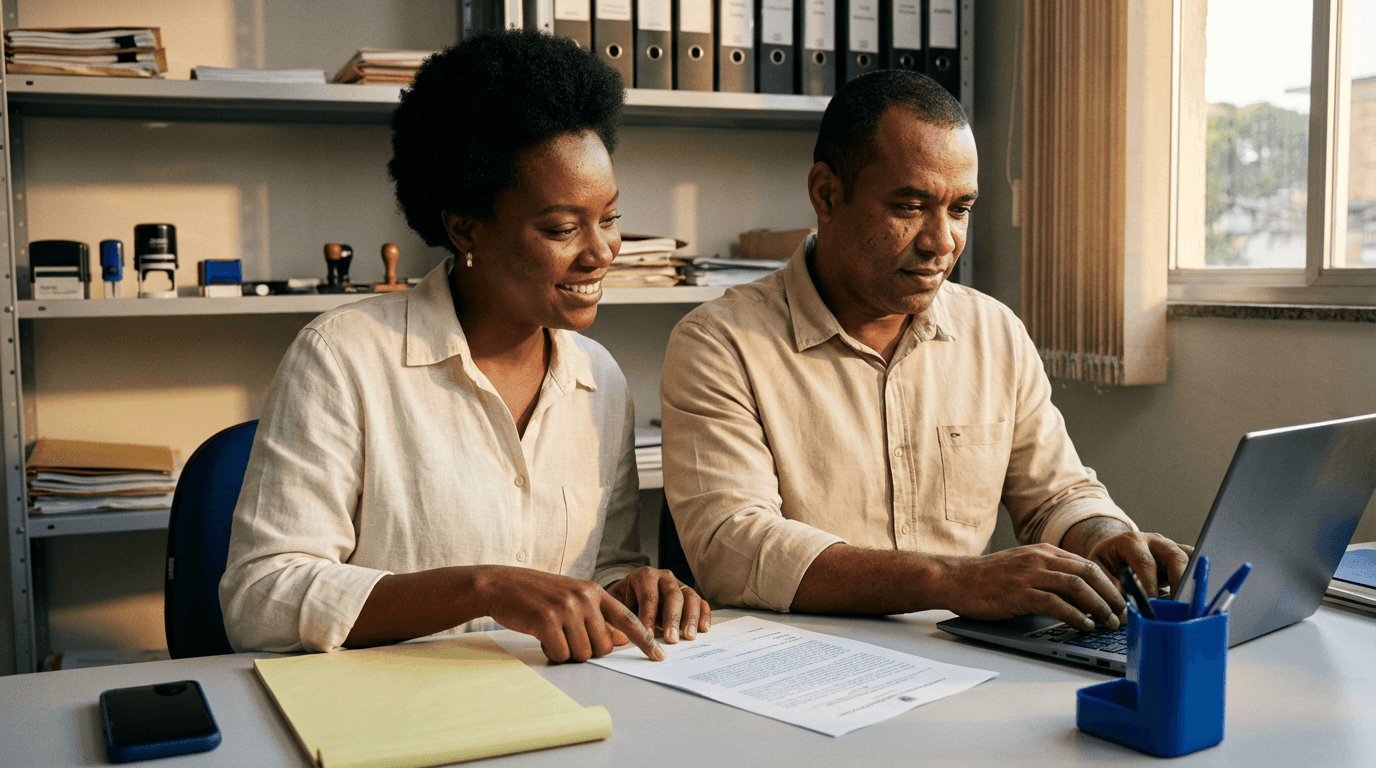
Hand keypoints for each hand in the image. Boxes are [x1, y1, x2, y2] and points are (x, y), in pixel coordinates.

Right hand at [474, 567, 663, 662]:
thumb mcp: (572, 595)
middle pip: (603, 646)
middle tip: (568, 637)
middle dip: (587, 650)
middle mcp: (585, 598)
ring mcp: (566, 608)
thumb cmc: (539, 594)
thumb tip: (617, 641)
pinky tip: (542, 637)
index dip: (644, 640)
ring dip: (568, 652)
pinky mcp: (547, 621)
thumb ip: (595, 613)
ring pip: (583, 653)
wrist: (503, 585)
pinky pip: (561, 655)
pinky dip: (552, 653)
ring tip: (553, 633)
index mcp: (595, 591)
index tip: (659, 655)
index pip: (628, 618)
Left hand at [606, 566, 711, 643]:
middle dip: (672, 619)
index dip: (648, 617)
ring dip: (691, 618)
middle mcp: (664, 577)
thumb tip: (617, 635)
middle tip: (671, 639)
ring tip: (688, 637)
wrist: (632, 592)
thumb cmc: (624, 601)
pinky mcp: (689, 594)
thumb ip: (619, 616)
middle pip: (673, 595)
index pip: (649, 596)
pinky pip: (700, 602)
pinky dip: (704, 615)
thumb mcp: (617, 604)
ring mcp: (679, 584)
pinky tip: (703, 629)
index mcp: (644, 576)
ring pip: (690, 597)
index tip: (647, 636)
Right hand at [938, 544, 1126, 631]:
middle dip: (1111, 595)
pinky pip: (1057, 604)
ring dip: (1099, 606)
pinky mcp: (1020, 593)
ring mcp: (1030, 575)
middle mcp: (1040, 559)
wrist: (955, 579)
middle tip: (1122, 613)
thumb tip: (1077, 593)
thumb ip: (1047, 573)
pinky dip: (1076, 616)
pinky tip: (1084, 625)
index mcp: (1043, 552)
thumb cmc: (986, 578)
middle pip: (1089, 573)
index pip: (1087, 565)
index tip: (1120, 601)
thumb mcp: (1022, 566)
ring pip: (1077, 587)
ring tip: (1109, 622)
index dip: (1109, 584)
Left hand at [1080, 530, 1192, 599]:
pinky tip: (1199, 597)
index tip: (1153, 605)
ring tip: (1191, 605)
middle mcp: (1154, 541)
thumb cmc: (1107, 561)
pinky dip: (1200, 578)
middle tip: (1178, 607)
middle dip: (1179, 583)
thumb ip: (1109, 586)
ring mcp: (1171, 546)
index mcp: (1131, 542)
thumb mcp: (1098, 569)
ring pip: (1191, 559)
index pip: (1145, 563)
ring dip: (1193, 581)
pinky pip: (1197, 563)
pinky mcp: (1182, 555)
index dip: (1151, 585)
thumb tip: (1124, 609)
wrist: (1115, 549)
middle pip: (1175, 557)